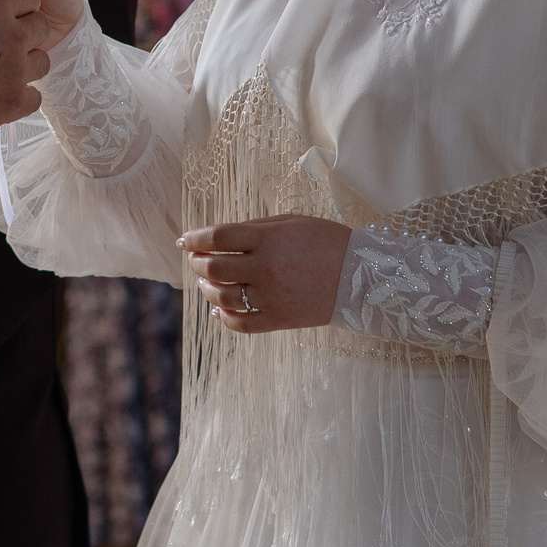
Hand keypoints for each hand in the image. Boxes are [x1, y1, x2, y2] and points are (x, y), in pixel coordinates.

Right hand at [0, 0, 51, 140]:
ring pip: (42, 61)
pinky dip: (20, 96)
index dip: (19, 5)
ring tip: (0, 73)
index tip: (11, 14)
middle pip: (41, 26)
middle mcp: (10, 34)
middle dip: (26, 33)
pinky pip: (35, 95)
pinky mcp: (14, 102)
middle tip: (3, 46)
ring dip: (25, 64)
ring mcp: (16, 70)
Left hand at [181, 215, 351, 332]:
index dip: (195, 238)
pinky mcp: (280, 320)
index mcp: (268, 239)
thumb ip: (254, 228)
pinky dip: (224, 319)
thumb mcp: (291, 222)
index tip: (184, 240)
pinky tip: (218, 311)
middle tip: (195, 260)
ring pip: (223, 298)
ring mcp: (272, 297)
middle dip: (197, 263)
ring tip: (205, 282)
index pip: (218, 237)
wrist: (362, 276)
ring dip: (207, 289)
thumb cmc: (326, 241)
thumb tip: (218, 237)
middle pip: (214, 268)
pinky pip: (242, 324)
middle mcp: (266, 268)